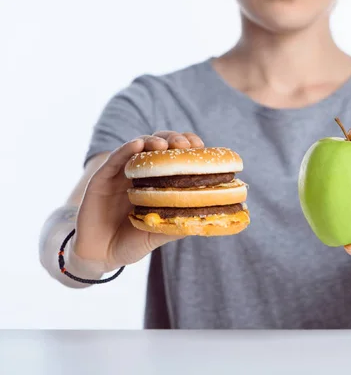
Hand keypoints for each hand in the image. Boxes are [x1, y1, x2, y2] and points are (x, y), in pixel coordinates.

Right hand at [73, 131, 203, 272]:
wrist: (100, 255)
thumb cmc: (131, 242)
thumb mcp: (158, 233)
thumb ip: (176, 224)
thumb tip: (204, 218)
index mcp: (157, 182)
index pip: (174, 157)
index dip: (187, 148)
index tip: (200, 147)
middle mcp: (140, 173)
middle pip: (158, 145)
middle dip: (173, 140)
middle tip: (185, 145)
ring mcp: (121, 174)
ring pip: (138, 146)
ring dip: (152, 141)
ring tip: (163, 145)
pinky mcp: (102, 178)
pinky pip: (115, 159)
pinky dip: (126, 149)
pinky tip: (137, 144)